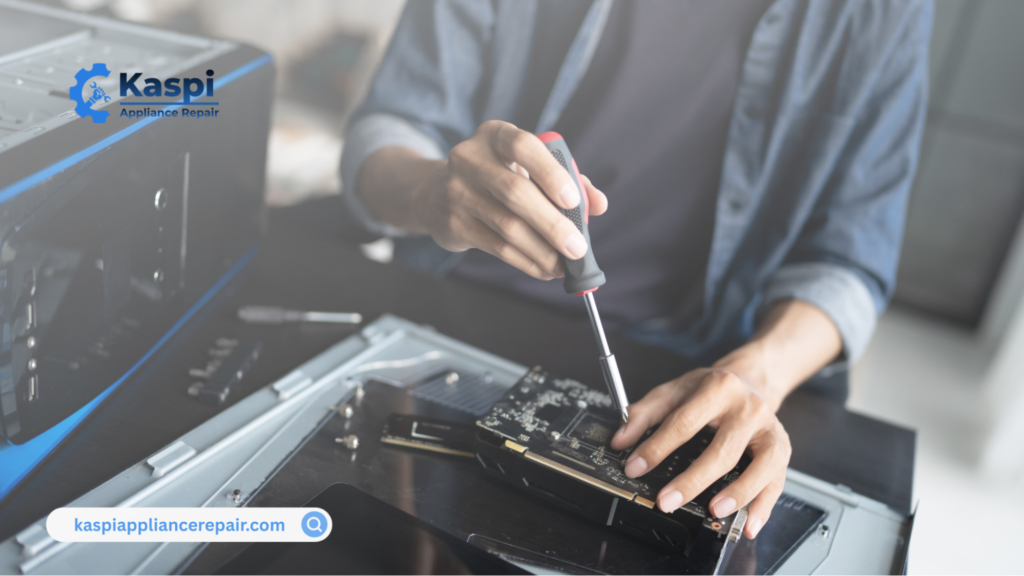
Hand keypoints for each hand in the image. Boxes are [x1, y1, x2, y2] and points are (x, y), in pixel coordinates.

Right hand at [411, 120, 606, 279]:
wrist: (438, 194)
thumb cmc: (498, 177)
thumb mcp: (527, 167)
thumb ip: (568, 179)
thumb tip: (599, 204)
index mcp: (494, 135)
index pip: (523, 146)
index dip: (550, 172)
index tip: (572, 200)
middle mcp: (469, 158)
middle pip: (515, 192)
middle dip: (552, 224)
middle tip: (577, 248)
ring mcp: (456, 191)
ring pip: (507, 226)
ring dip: (542, 251)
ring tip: (563, 265)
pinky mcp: (452, 223)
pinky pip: (496, 247)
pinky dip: (526, 262)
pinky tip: (544, 269)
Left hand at [609, 360, 790, 539]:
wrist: (752, 379)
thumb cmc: (712, 388)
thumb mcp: (674, 390)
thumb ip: (643, 413)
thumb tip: (620, 439)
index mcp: (719, 388)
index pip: (685, 421)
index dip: (658, 446)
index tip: (636, 467)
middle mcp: (749, 409)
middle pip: (722, 450)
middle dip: (693, 481)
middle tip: (667, 501)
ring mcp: (769, 430)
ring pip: (759, 466)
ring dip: (737, 493)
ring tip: (713, 511)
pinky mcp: (782, 449)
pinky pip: (777, 481)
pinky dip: (764, 506)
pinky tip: (749, 524)